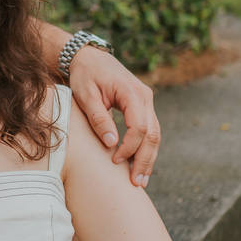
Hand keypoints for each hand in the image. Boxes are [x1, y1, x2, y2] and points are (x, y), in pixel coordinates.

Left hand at [67, 45, 159, 185]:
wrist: (89, 58)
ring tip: (140, 180)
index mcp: (131, 92)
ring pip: (155, 134)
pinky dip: (146, 149)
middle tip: (137, 183)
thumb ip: (98, 118)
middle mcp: (145, 97)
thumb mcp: (86, 96)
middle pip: (153, 134)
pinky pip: (150, 130)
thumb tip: (111, 144)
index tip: (114, 161)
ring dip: (149, 158)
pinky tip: (138, 165)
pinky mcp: (143, 107)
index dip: (129, 147)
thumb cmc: (85, 76)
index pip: (139, 127)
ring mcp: (147, 101)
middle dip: (145, 160)